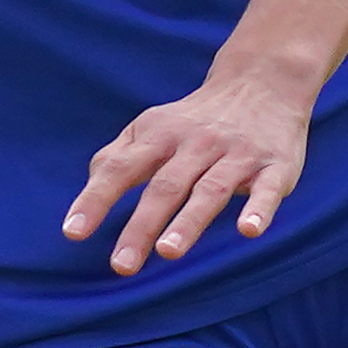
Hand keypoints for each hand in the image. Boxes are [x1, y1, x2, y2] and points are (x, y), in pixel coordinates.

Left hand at [64, 63, 317, 273]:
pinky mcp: (274, 167)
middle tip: (121, 265)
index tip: (73, 233)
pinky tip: (248, 231)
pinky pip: (267, 190)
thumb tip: (89, 190)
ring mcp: (236, 155)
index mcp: (159, 136)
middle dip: (141, 226)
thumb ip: (118, 157)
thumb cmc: (194, 119)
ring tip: (168, 252)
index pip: (120, 169)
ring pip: (209, 190)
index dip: (95, 200)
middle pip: (164, 186)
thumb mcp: (152, 127)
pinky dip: (259, 209)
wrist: (262, 82)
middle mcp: (196, 144)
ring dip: (189, 221)